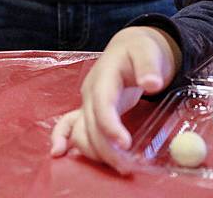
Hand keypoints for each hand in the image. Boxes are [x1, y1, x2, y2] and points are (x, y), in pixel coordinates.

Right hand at [50, 26, 178, 173]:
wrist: (129, 45)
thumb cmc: (140, 49)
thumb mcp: (148, 52)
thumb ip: (149, 66)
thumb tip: (152, 84)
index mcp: (104, 77)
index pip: (103, 104)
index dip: (110, 126)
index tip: (124, 143)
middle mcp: (90, 91)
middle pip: (91, 125)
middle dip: (106, 149)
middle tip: (126, 166)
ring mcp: (86, 101)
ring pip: (81, 131)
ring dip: (94, 151)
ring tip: (117, 166)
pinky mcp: (89, 108)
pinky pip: (70, 126)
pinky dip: (65, 139)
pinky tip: (60, 153)